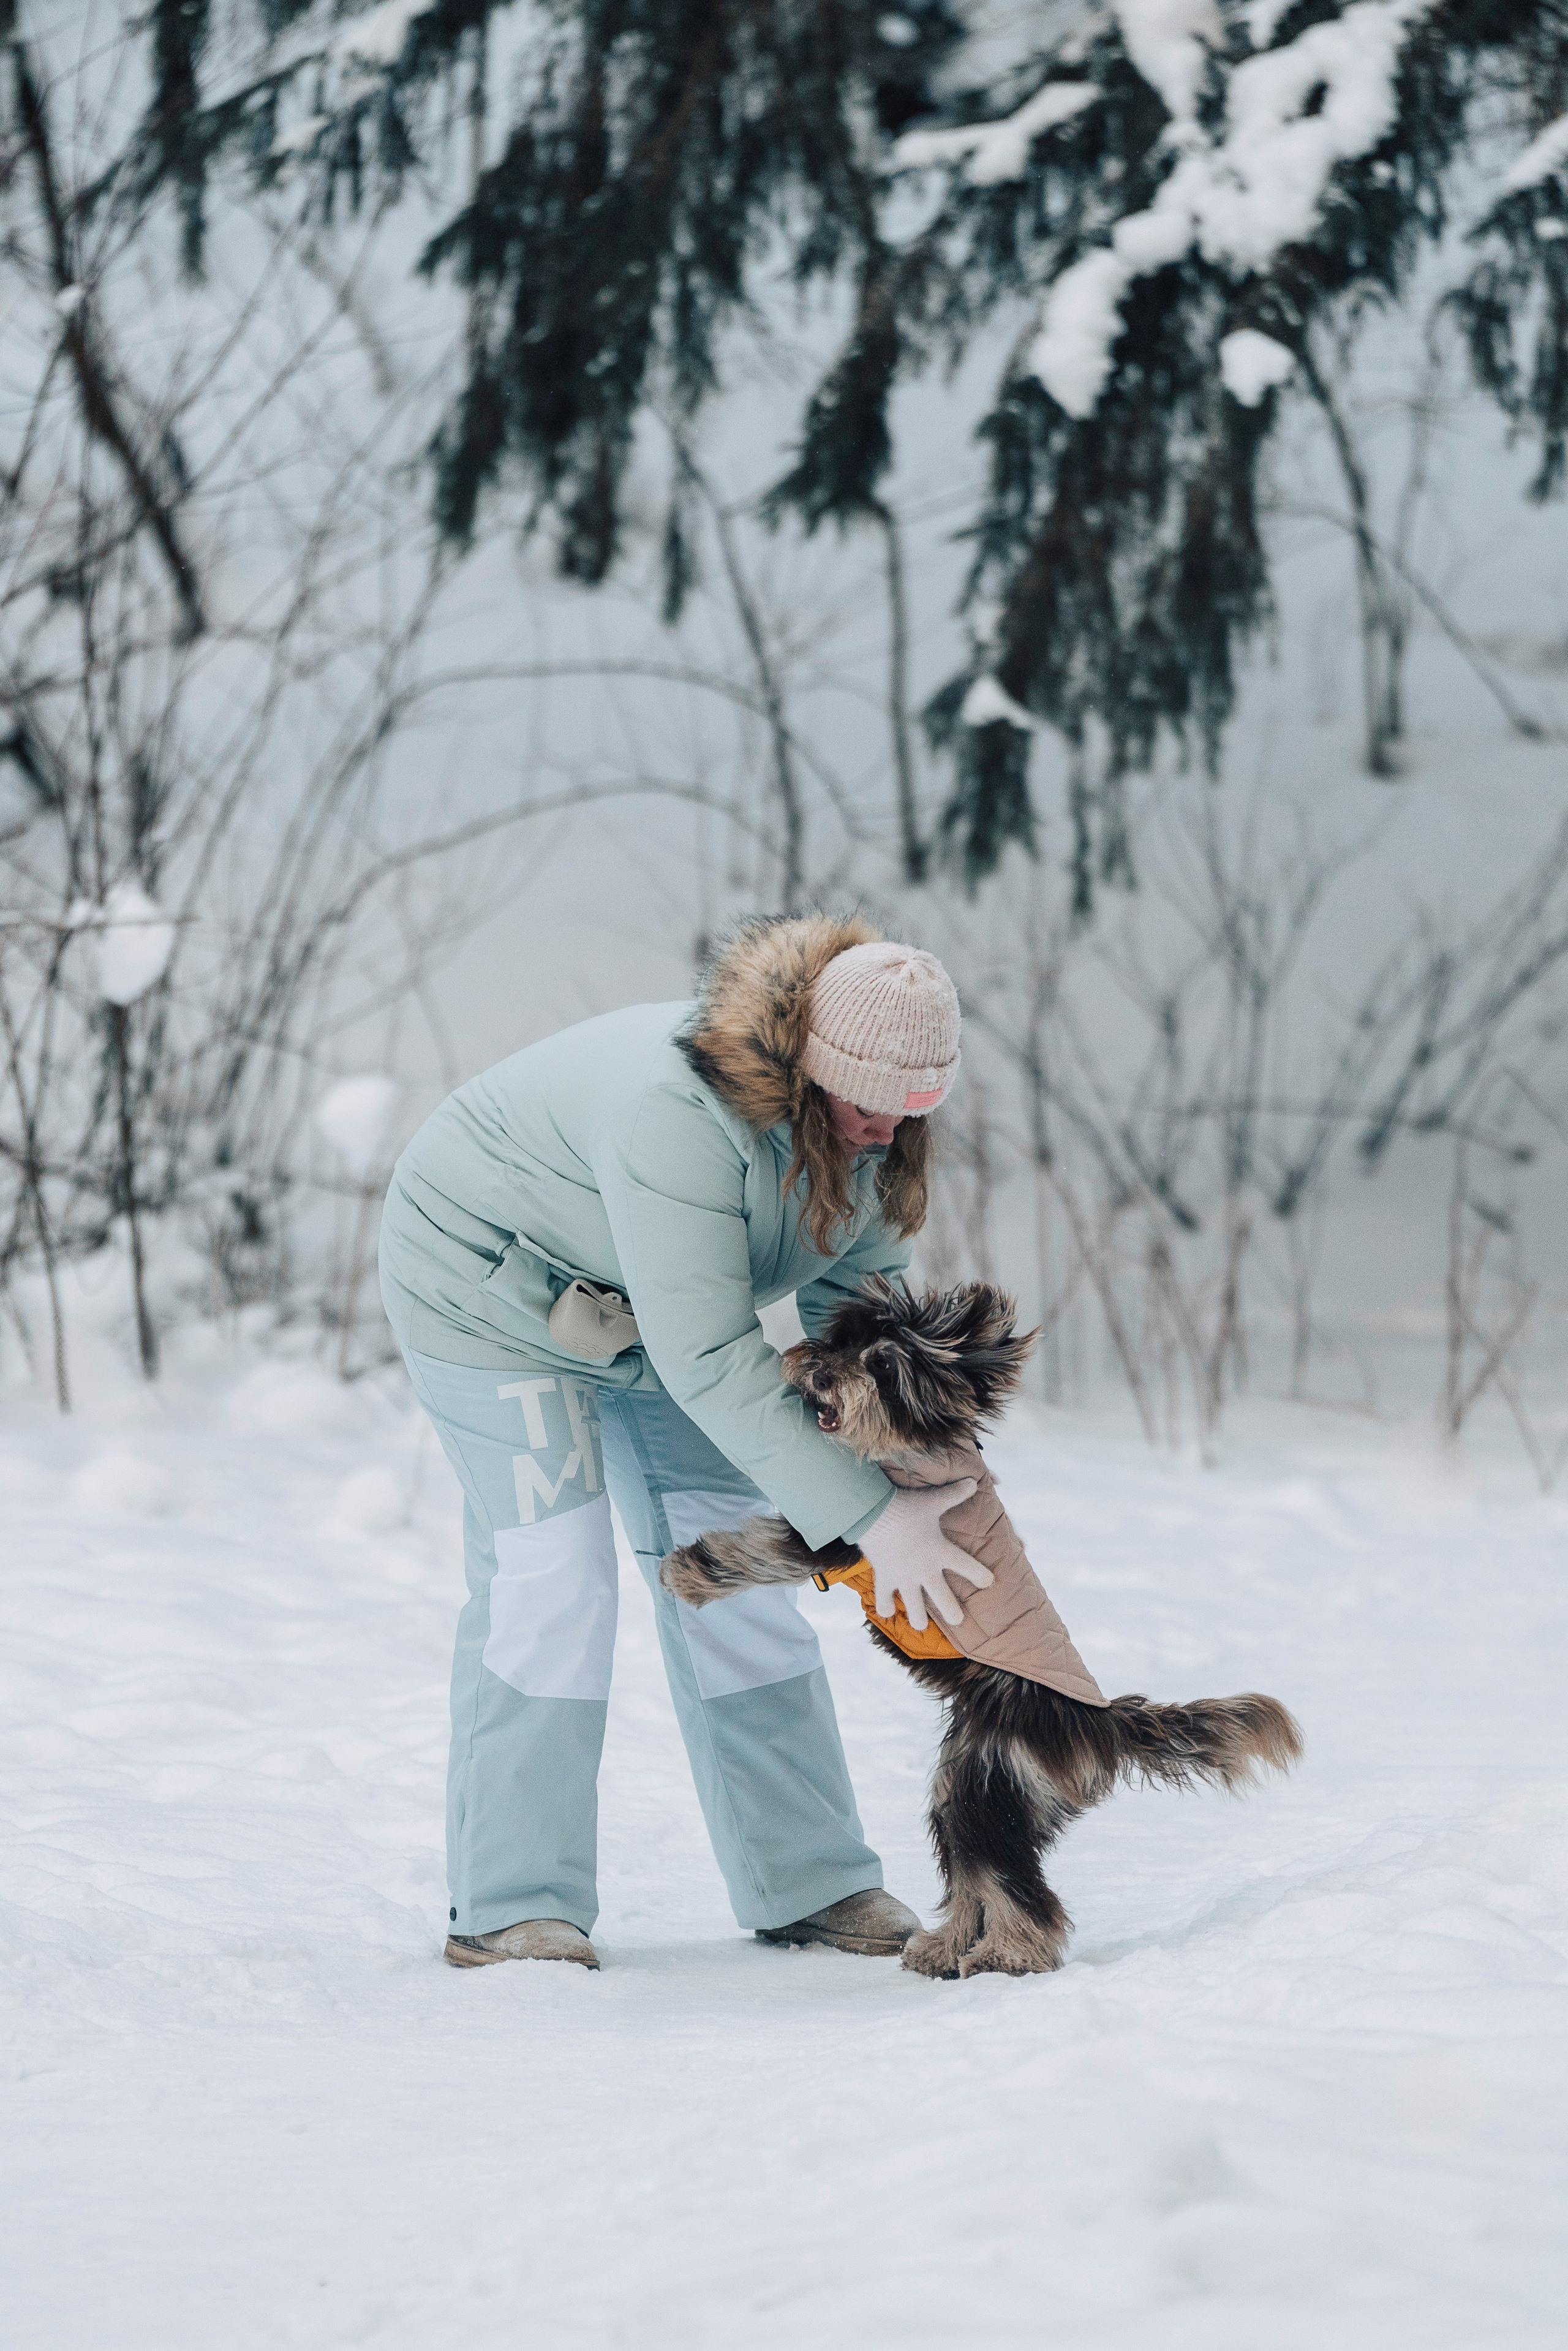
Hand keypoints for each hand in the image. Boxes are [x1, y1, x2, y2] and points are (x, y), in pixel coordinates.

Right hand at [862, 1479, 987, 1631]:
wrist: (873, 1513)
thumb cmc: (905, 1506)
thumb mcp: (933, 1500)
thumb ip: (954, 1494)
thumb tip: (974, 1482)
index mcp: (941, 1552)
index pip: (967, 1567)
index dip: (979, 1576)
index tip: (989, 1582)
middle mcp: (925, 1570)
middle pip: (944, 1600)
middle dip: (953, 1613)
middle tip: (958, 1620)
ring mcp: (904, 1578)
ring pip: (915, 1609)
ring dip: (919, 1619)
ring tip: (921, 1625)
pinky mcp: (885, 1579)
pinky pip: (884, 1600)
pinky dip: (885, 1607)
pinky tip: (888, 1612)